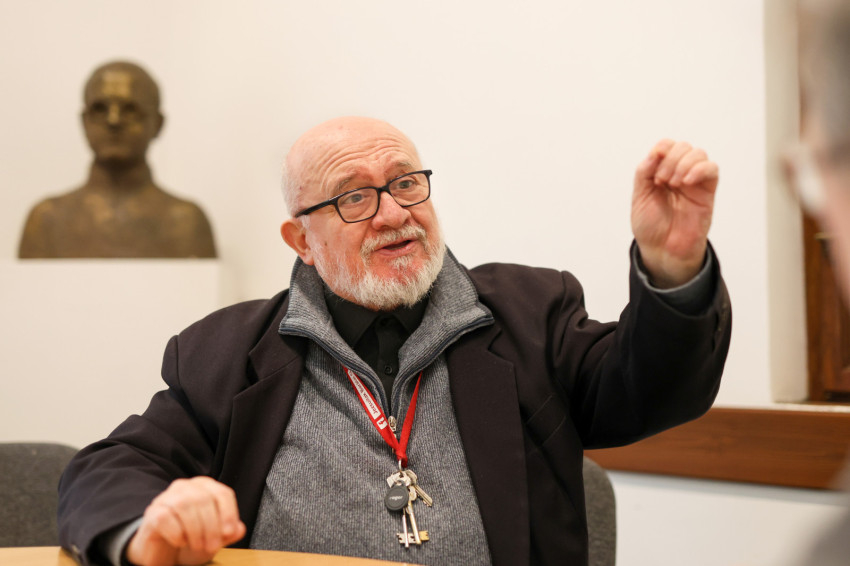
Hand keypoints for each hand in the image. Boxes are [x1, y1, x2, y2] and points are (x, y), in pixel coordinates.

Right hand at [125, 477, 245, 565]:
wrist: (163, 552)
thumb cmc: (191, 539)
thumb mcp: (215, 537)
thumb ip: (229, 532)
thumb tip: (239, 529)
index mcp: (205, 487)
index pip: (222, 493)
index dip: (229, 513)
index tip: (229, 533)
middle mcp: (185, 486)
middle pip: (204, 500)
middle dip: (212, 527)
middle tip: (212, 547)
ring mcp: (166, 497)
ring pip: (185, 505)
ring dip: (195, 531)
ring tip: (197, 546)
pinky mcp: (152, 512)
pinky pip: (165, 518)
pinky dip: (176, 533)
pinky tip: (180, 542)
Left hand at [631, 139, 718, 287]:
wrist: (661, 250)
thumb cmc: (650, 226)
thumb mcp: (639, 196)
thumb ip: (644, 172)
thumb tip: (656, 152)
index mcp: (660, 172)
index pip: (667, 146)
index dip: (661, 149)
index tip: (653, 167)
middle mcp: (678, 175)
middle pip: (683, 147)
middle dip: (670, 159)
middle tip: (661, 182)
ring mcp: (694, 183)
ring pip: (698, 154)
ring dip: (683, 164)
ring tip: (672, 184)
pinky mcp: (707, 193)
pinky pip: (712, 170)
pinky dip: (700, 169)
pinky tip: (686, 182)